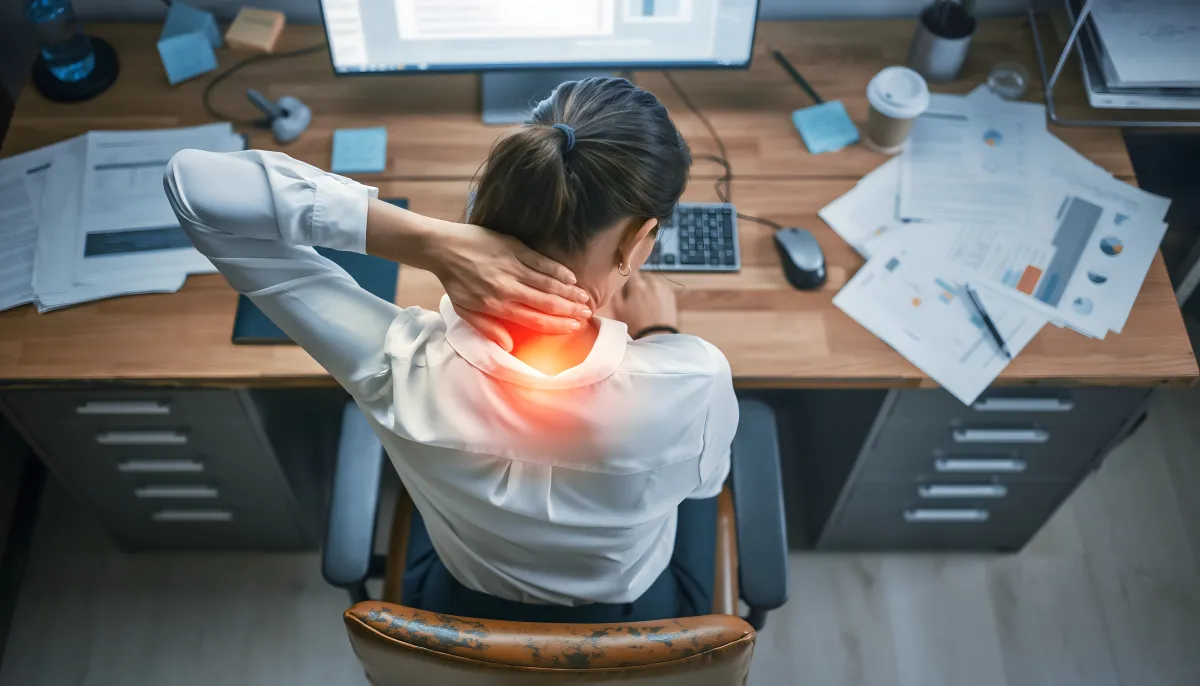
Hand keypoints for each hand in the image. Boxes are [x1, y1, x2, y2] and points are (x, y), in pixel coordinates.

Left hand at [431, 222, 591, 350]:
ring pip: (548, 282)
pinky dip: (558, 270)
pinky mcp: (514, 247)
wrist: (443, 247)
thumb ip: (487, 329)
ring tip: (585, 299)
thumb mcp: (464, 310)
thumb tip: (509, 347)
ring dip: (569, 292)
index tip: (573, 328)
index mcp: (496, 305)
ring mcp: (513, 266)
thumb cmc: (454, 282)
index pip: (534, 319)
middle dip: (569, 310)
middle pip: (546, 302)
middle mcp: (508, 287)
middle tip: (587, 315)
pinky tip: (571, 278)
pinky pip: (541, 261)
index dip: (556, 325)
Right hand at [607, 272, 677, 335]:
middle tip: (633, 294)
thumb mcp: (618, 309)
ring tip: (644, 299)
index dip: (625, 278)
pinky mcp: (671, 294)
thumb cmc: (634, 325)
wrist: (656, 336)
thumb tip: (617, 281)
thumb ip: (616, 291)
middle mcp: (652, 282)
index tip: (624, 286)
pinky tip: (653, 302)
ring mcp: (663, 287)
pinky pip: (661, 287)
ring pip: (652, 280)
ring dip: (647, 286)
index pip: (629, 271)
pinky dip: (657, 291)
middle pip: (642, 275)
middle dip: (637, 282)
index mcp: (637, 285)